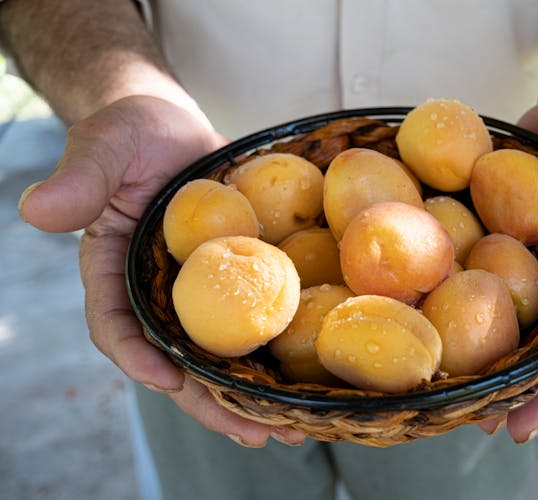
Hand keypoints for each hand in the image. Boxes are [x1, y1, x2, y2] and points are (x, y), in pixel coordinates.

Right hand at [18, 95, 303, 446]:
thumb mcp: (107, 148)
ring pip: (223, 354)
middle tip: (256, 433)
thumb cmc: (133, 131)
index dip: (139, 359)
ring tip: (294, 428)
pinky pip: (257, 321)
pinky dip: (278, 351)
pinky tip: (310, 379)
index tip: (170, 381)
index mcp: (115, 272)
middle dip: (213, 401)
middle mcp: (157, 294)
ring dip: (254, 394)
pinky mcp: (237, 281)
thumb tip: (37, 210)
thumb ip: (81, 178)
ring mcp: (200, 292)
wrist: (175, 125)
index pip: (117, 327)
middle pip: (180, 361)